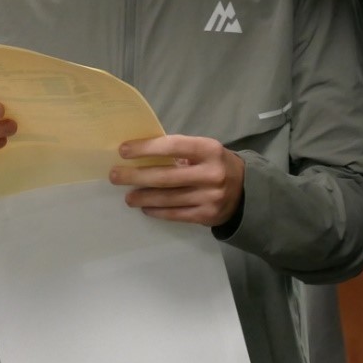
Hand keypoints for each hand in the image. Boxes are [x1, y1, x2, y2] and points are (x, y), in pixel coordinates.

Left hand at [110, 134, 243, 226]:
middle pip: (166, 176)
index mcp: (209, 150)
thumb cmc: (216, 164)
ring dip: (144, 197)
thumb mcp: (205, 150)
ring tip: (128, 196)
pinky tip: (146, 208)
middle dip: (137, 176)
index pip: (172, 146)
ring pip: (168, 198)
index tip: (123, 151)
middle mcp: (211, 174)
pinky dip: (158, 211)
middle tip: (116, 175)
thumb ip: (179, 151)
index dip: (146, 148)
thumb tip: (142, 153)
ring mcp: (210, 197)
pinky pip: (176, 214)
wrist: (247, 191)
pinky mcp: (207, 216)